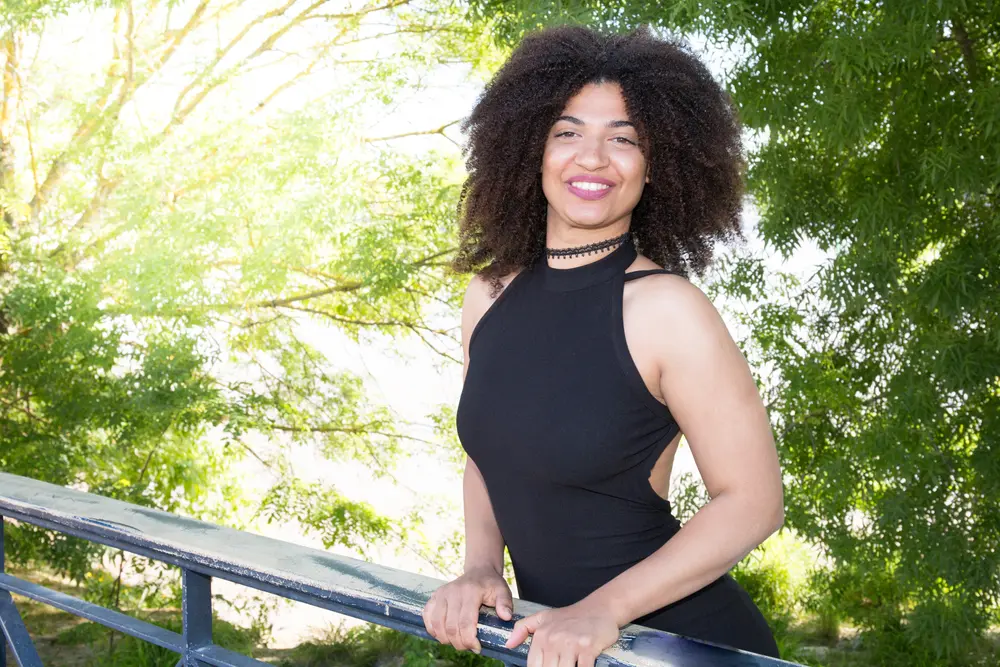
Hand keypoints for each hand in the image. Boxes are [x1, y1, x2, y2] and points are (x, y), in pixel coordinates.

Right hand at [422, 565, 513, 653]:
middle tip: (468, 647)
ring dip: (446, 639)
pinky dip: (433, 630)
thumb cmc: (491, 584)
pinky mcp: (434, 596)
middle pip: (450, 627)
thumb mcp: (502, 590)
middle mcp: (453, 592)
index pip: (465, 622)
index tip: (477, 648)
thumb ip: (505, 603)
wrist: (479, 571)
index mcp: (470, 591)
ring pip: (437, 624)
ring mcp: (441, 593)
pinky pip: (427, 617)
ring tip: (457, 642)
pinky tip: (444, 635)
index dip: (469, 640)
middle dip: (459, 643)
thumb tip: (506, 617)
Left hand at [504, 601, 619, 666]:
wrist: (599, 608)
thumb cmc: (570, 616)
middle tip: (561, 664)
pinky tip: (581, 666)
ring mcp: (572, 644)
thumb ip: (523, 628)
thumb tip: (508, 644)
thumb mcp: (544, 617)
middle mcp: (554, 640)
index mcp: (542, 636)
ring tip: (570, 664)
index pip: (534, 666)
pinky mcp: (588, 647)